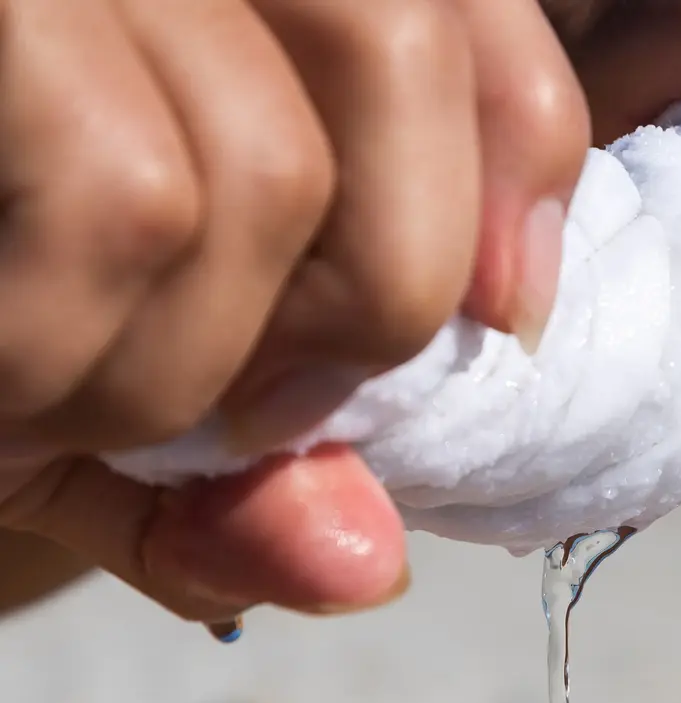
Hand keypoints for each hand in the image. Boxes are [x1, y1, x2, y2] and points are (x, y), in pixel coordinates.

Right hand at [0, 0, 589, 621]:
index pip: (465, 9)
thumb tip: (367, 568)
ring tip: (63, 394)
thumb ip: (244, 488)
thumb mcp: (114, 397)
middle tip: (251, 405)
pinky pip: (120, 199)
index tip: (499, 309)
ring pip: (260, 168)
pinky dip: (70, 351)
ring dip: (174, 363)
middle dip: (368, 288)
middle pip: (395, 47)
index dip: (517, 158)